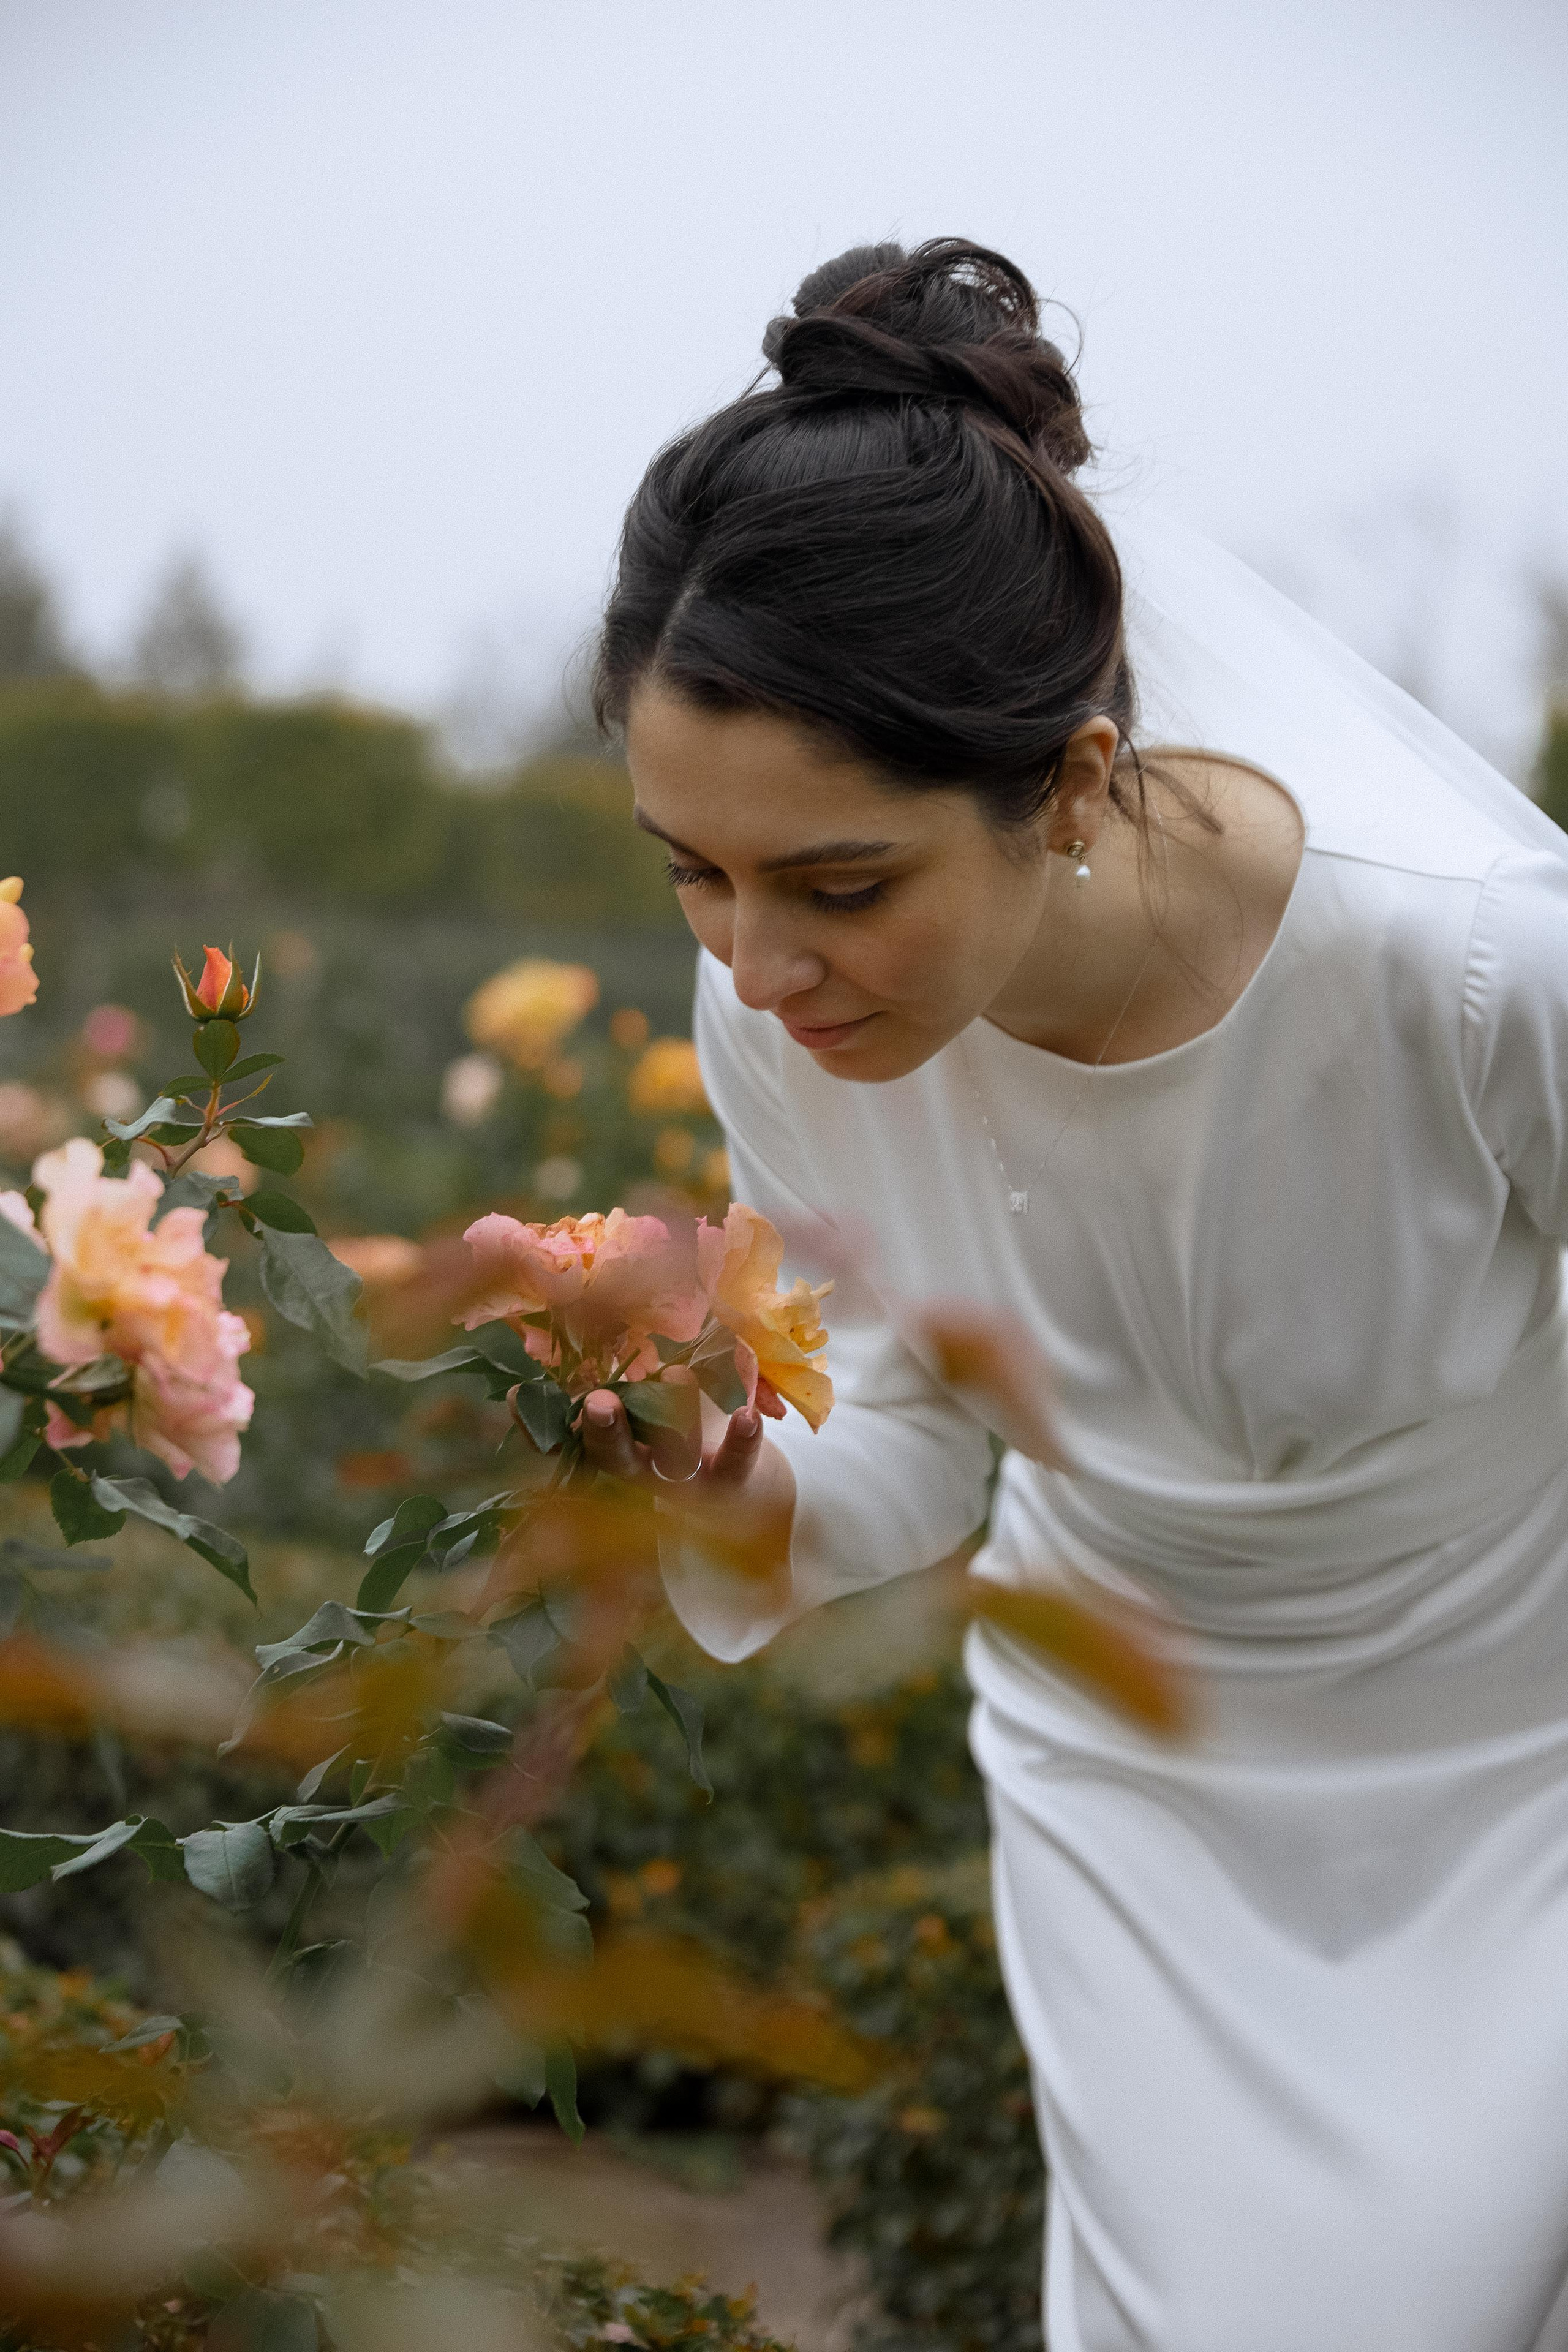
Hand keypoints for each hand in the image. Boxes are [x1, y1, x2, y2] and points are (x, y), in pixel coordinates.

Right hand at [578, 1370, 795, 1583]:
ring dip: (674, 1417)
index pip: (594, 1442)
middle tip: (598, 1404)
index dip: (583, 1424)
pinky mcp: (730, 1481)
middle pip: (622, 1458)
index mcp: (624, 1452)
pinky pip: (734, 1463)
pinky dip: (740, 1440)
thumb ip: (635, 1389)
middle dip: (609, 1432)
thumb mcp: (655, 1414)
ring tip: (678, 1376)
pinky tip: (746, 1416)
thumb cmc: (686, 1437)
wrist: (739, 1481)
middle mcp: (648, 1472)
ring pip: (675, 1457)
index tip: (580, 1399)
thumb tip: (611, 1343)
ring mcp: (688, 1482)